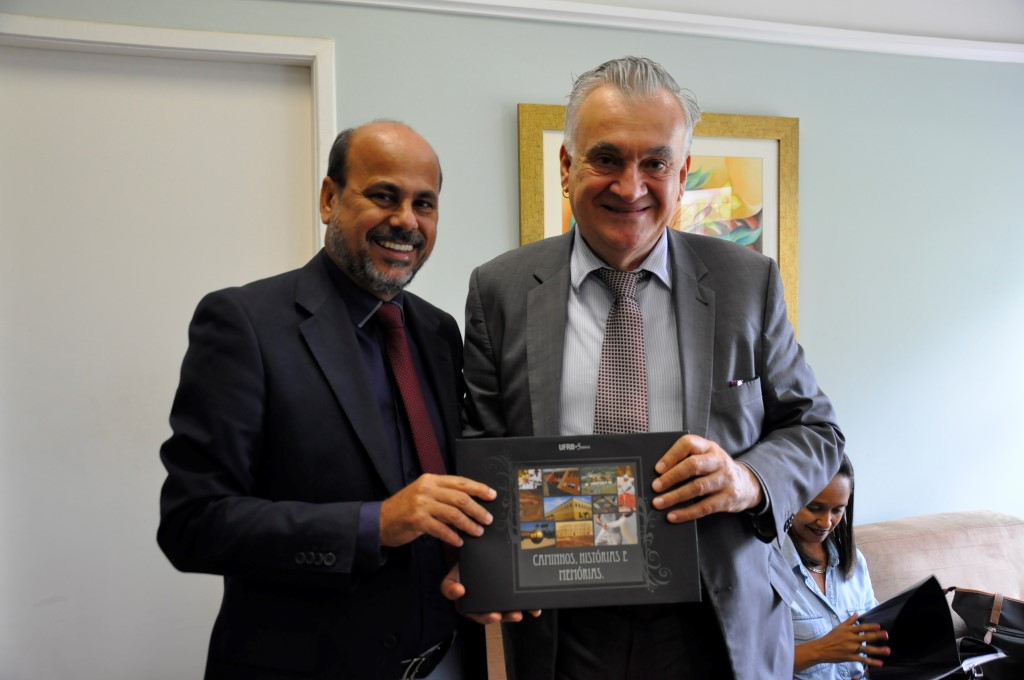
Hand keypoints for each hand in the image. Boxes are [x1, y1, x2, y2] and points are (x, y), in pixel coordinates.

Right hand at [379, 474, 494, 547]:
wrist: (379, 521)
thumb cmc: (404, 509)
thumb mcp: (423, 495)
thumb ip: (442, 495)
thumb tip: (468, 503)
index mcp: (431, 480)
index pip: (460, 482)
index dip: (478, 488)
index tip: (492, 495)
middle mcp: (426, 488)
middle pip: (460, 497)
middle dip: (478, 509)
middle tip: (488, 519)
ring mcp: (421, 503)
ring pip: (453, 513)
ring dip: (468, 524)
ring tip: (478, 532)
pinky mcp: (417, 520)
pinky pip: (441, 529)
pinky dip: (452, 536)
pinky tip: (459, 542)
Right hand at [441, 564, 541, 624]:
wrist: (473, 557)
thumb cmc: (462, 570)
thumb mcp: (451, 578)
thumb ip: (450, 587)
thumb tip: (458, 591)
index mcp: (471, 606)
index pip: (478, 615)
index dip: (486, 617)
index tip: (494, 615)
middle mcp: (486, 605)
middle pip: (495, 615)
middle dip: (505, 617)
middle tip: (513, 614)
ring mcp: (499, 600)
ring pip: (507, 611)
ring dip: (515, 613)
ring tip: (521, 613)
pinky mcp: (510, 595)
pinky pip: (518, 603)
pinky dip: (528, 607)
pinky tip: (535, 608)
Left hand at [650, 434, 762, 522]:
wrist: (747, 484)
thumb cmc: (716, 469)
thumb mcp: (706, 457)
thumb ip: (687, 459)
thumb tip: (658, 475)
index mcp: (709, 447)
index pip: (688, 444)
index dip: (671, 456)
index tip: (657, 468)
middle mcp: (719, 461)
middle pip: (693, 466)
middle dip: (671, 477)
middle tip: (655, 487)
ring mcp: (725, 480)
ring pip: (697, 487)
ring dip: (675, 496)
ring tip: (659, 503)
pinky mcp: (728, 498)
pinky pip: (704, 507)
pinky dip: (686, 512)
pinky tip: (673, 516)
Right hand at [794, 613, 889, 670]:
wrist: (821, 649)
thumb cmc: (831, 637)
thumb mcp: (839, 627)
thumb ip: (849, 621)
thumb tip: (857, 613)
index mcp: (848, 631)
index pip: (861, 627)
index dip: (870, 626)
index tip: (879, 626)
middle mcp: (850, 639)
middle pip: (866, 637)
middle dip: (877, 636)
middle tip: (886, 635)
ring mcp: (851, 648)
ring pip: (866, 649)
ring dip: (878, 650)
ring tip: (888, 650)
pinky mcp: (850, 657)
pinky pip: (863, 659)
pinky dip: (872, 662)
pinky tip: (880, 663)